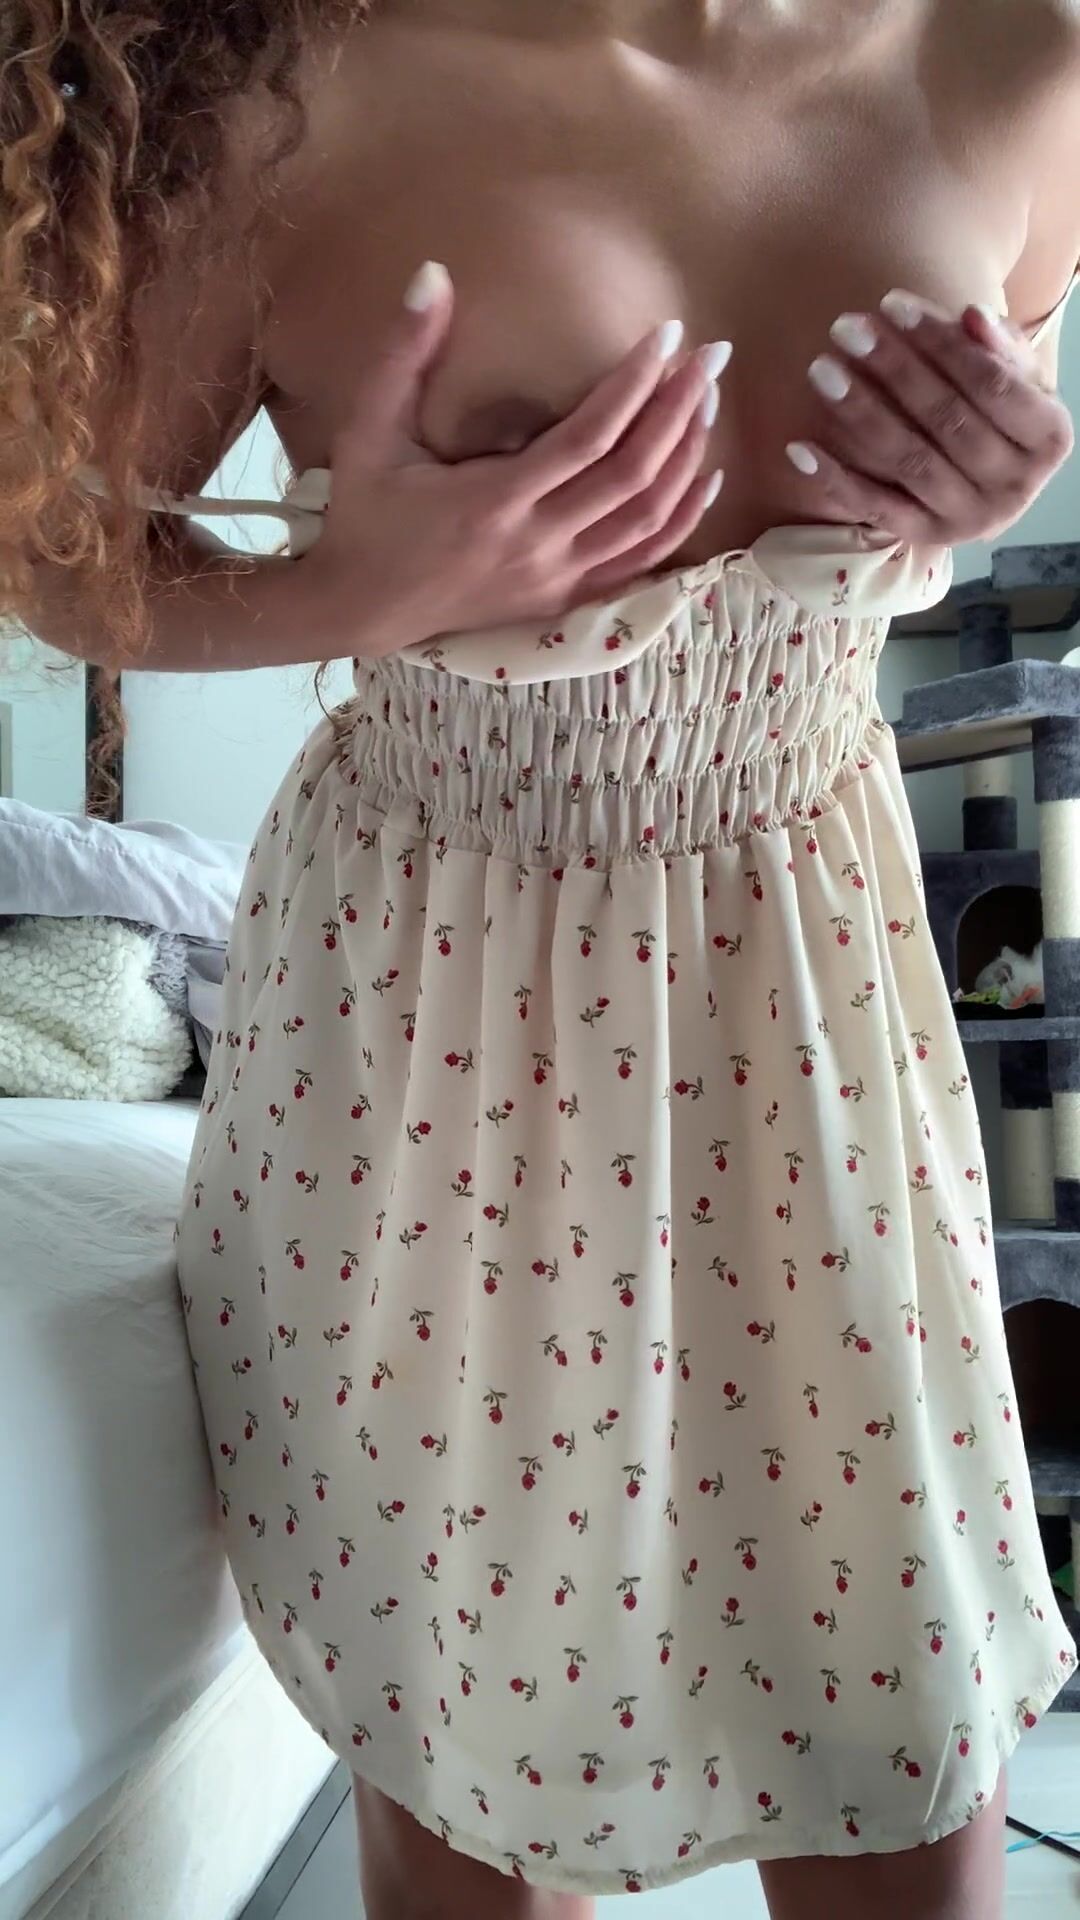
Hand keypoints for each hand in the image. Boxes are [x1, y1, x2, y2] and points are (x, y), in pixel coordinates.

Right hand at [307, 262, 727, 654]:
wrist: (361, 606)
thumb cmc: (365, 512)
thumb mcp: (368, 430)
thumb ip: (402, 353)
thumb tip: (435, 273)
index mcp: (492, 502)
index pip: (586, 440)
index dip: (633, 386)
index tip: (666, 335)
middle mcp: (535, 545)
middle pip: (631, 477)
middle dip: (678, 411)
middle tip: (710, 358)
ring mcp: (555, 578)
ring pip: (646, 521)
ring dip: (686, 460)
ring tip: (707, 402)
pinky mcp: (563, 599)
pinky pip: (640, 562)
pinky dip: (680, 521)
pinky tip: (704, 479)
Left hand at [785, 291, 1074, 546]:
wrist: (994, 481)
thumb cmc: (1001, 414)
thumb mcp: (1016, 377)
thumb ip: (997, 347)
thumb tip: (973, 317)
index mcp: (1049, 438)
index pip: (991, 382)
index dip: (941, 341)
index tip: (892, 303)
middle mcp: (1015, 486)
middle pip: (947, 419)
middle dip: (893, 368)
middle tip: (845, 327)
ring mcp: (970, 519)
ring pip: (909, 460)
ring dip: (860, 413)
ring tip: (822, 370)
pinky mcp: (926, 538)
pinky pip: (876, 509)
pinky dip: (836, 480)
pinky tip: (800, 447)